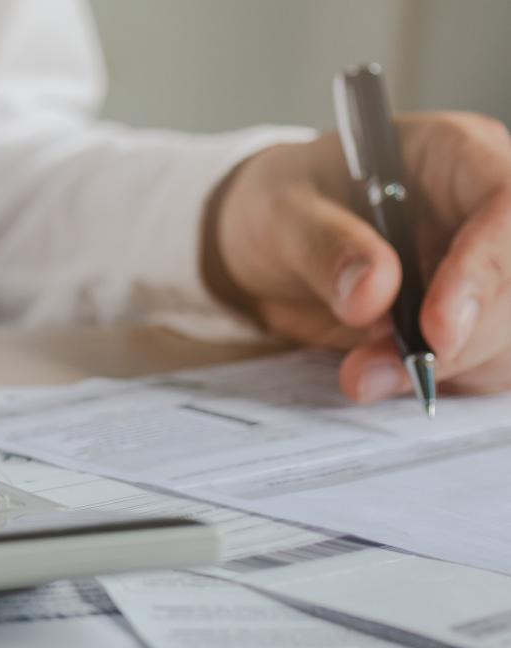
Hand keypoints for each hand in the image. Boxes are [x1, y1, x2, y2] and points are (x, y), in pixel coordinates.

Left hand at [205, 112, 510, 401]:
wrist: (273, 246)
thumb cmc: (282, 206)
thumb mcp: (282, 215)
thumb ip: (326, 247)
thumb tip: (375, 289)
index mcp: (454, 153)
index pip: (507, 203)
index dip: (486, 268)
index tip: (437, 328)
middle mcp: (488, 208)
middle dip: (463, 338)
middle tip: (377, 367)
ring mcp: (490, 264)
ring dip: (447, 367)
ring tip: (362, 372)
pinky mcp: (480, 315)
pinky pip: (491, 361)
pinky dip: (441, 380)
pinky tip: (384, 375)